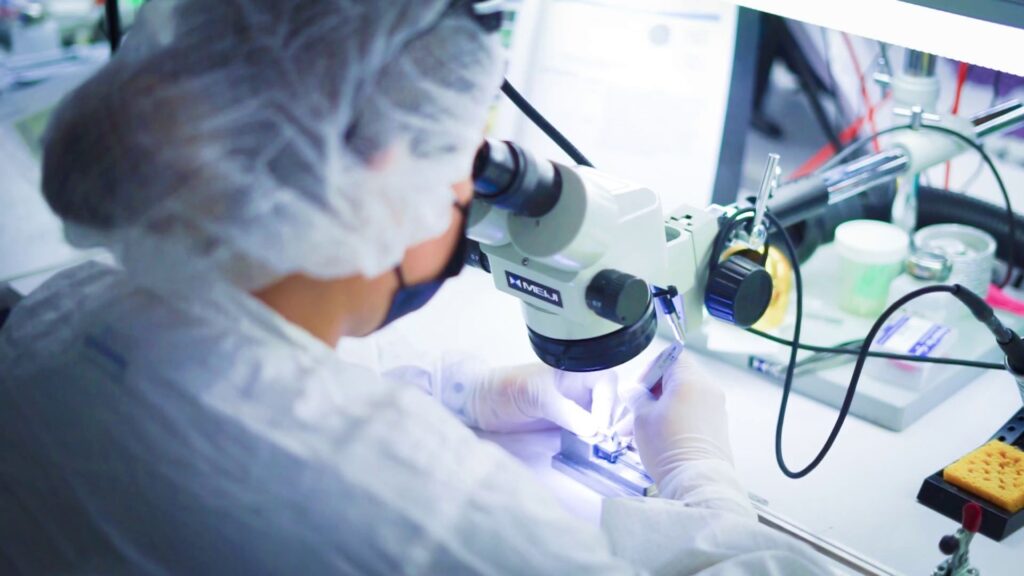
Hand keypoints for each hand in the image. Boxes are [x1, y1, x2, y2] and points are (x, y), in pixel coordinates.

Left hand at [437, 356, 615, 436]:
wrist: (482, 403)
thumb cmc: (507, 389)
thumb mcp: (537, 397)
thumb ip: (566, 411)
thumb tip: (594, 429)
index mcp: (577, 369)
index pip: (606, 383)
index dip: (607, 405)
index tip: (601, 428)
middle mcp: (581, 386)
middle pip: (611, 400)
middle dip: (613, 419)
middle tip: (607, 442)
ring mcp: (576, 404)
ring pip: (603, 416)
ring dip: (606, 431)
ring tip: (603, 447)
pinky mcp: (569, 422)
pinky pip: (589, 429)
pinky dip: (595, 439)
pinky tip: (594, 449)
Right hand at [626, 351, 733, 489]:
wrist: (696, 480)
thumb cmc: (670, 448)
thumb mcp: (641, 417)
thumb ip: (635, 397)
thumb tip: (633, 392)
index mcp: (691, 380)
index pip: (670, 357)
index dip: (650, 370)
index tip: (638, 388)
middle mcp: (708, 391)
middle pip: (675, 381)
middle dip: (650, 396)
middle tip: (632, 413)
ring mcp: (715, 410)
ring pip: (681, 400)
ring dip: (658, 411)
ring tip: (637, 432)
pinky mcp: (716, 428)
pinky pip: (691, 415)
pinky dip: (673, 421)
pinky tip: (656, 439)